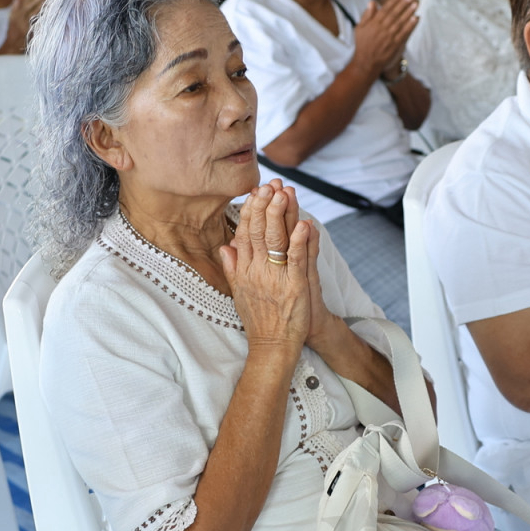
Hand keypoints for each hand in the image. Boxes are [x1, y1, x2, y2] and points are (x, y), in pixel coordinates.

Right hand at [1, 0, 46, 55]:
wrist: (12, 45)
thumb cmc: (13, 31)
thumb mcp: (11, 18)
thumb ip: (15, 7)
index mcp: (15, 15)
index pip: (24, 2)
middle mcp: (20, 20)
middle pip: (29, 8)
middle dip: (38, 0)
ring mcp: (26, 27)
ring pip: (34, 15)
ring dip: (42, 8)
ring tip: (49, 1)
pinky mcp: (31, 33)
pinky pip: (38, 24)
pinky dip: (44, 19)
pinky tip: (50, 14)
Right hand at [219, 183, 314, 356]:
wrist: (272, 346)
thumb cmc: (258, 320)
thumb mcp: (238, 292)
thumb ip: (232, 268)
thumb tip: (225, 247)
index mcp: (243, 270)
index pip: (244, 233)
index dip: (250, 210)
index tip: (256, 191)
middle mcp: (256, 271)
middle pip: (258, 231)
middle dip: (265, 205)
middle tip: (270, 184)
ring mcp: (275, 278)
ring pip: (276, 240)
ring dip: (281, 215)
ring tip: (285, 193)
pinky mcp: (294, 287)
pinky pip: (297, 260)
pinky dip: (301, 241)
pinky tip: (304, 224)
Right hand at [350, 0, 420, 76]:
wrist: (366, 63)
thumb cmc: (362, 44)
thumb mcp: (360, 28)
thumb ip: (366, 15)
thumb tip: (372, 2)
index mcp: (373, 24)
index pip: (385, 9)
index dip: (394, 0)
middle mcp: (382, 29)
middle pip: (395, 14)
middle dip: (404, 3)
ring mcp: (389, 37)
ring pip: (401, 22)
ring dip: (409, 12)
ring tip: (416, 3)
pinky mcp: (396, 45)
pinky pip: (405, 33)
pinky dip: (411, 25)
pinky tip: (417, 18)